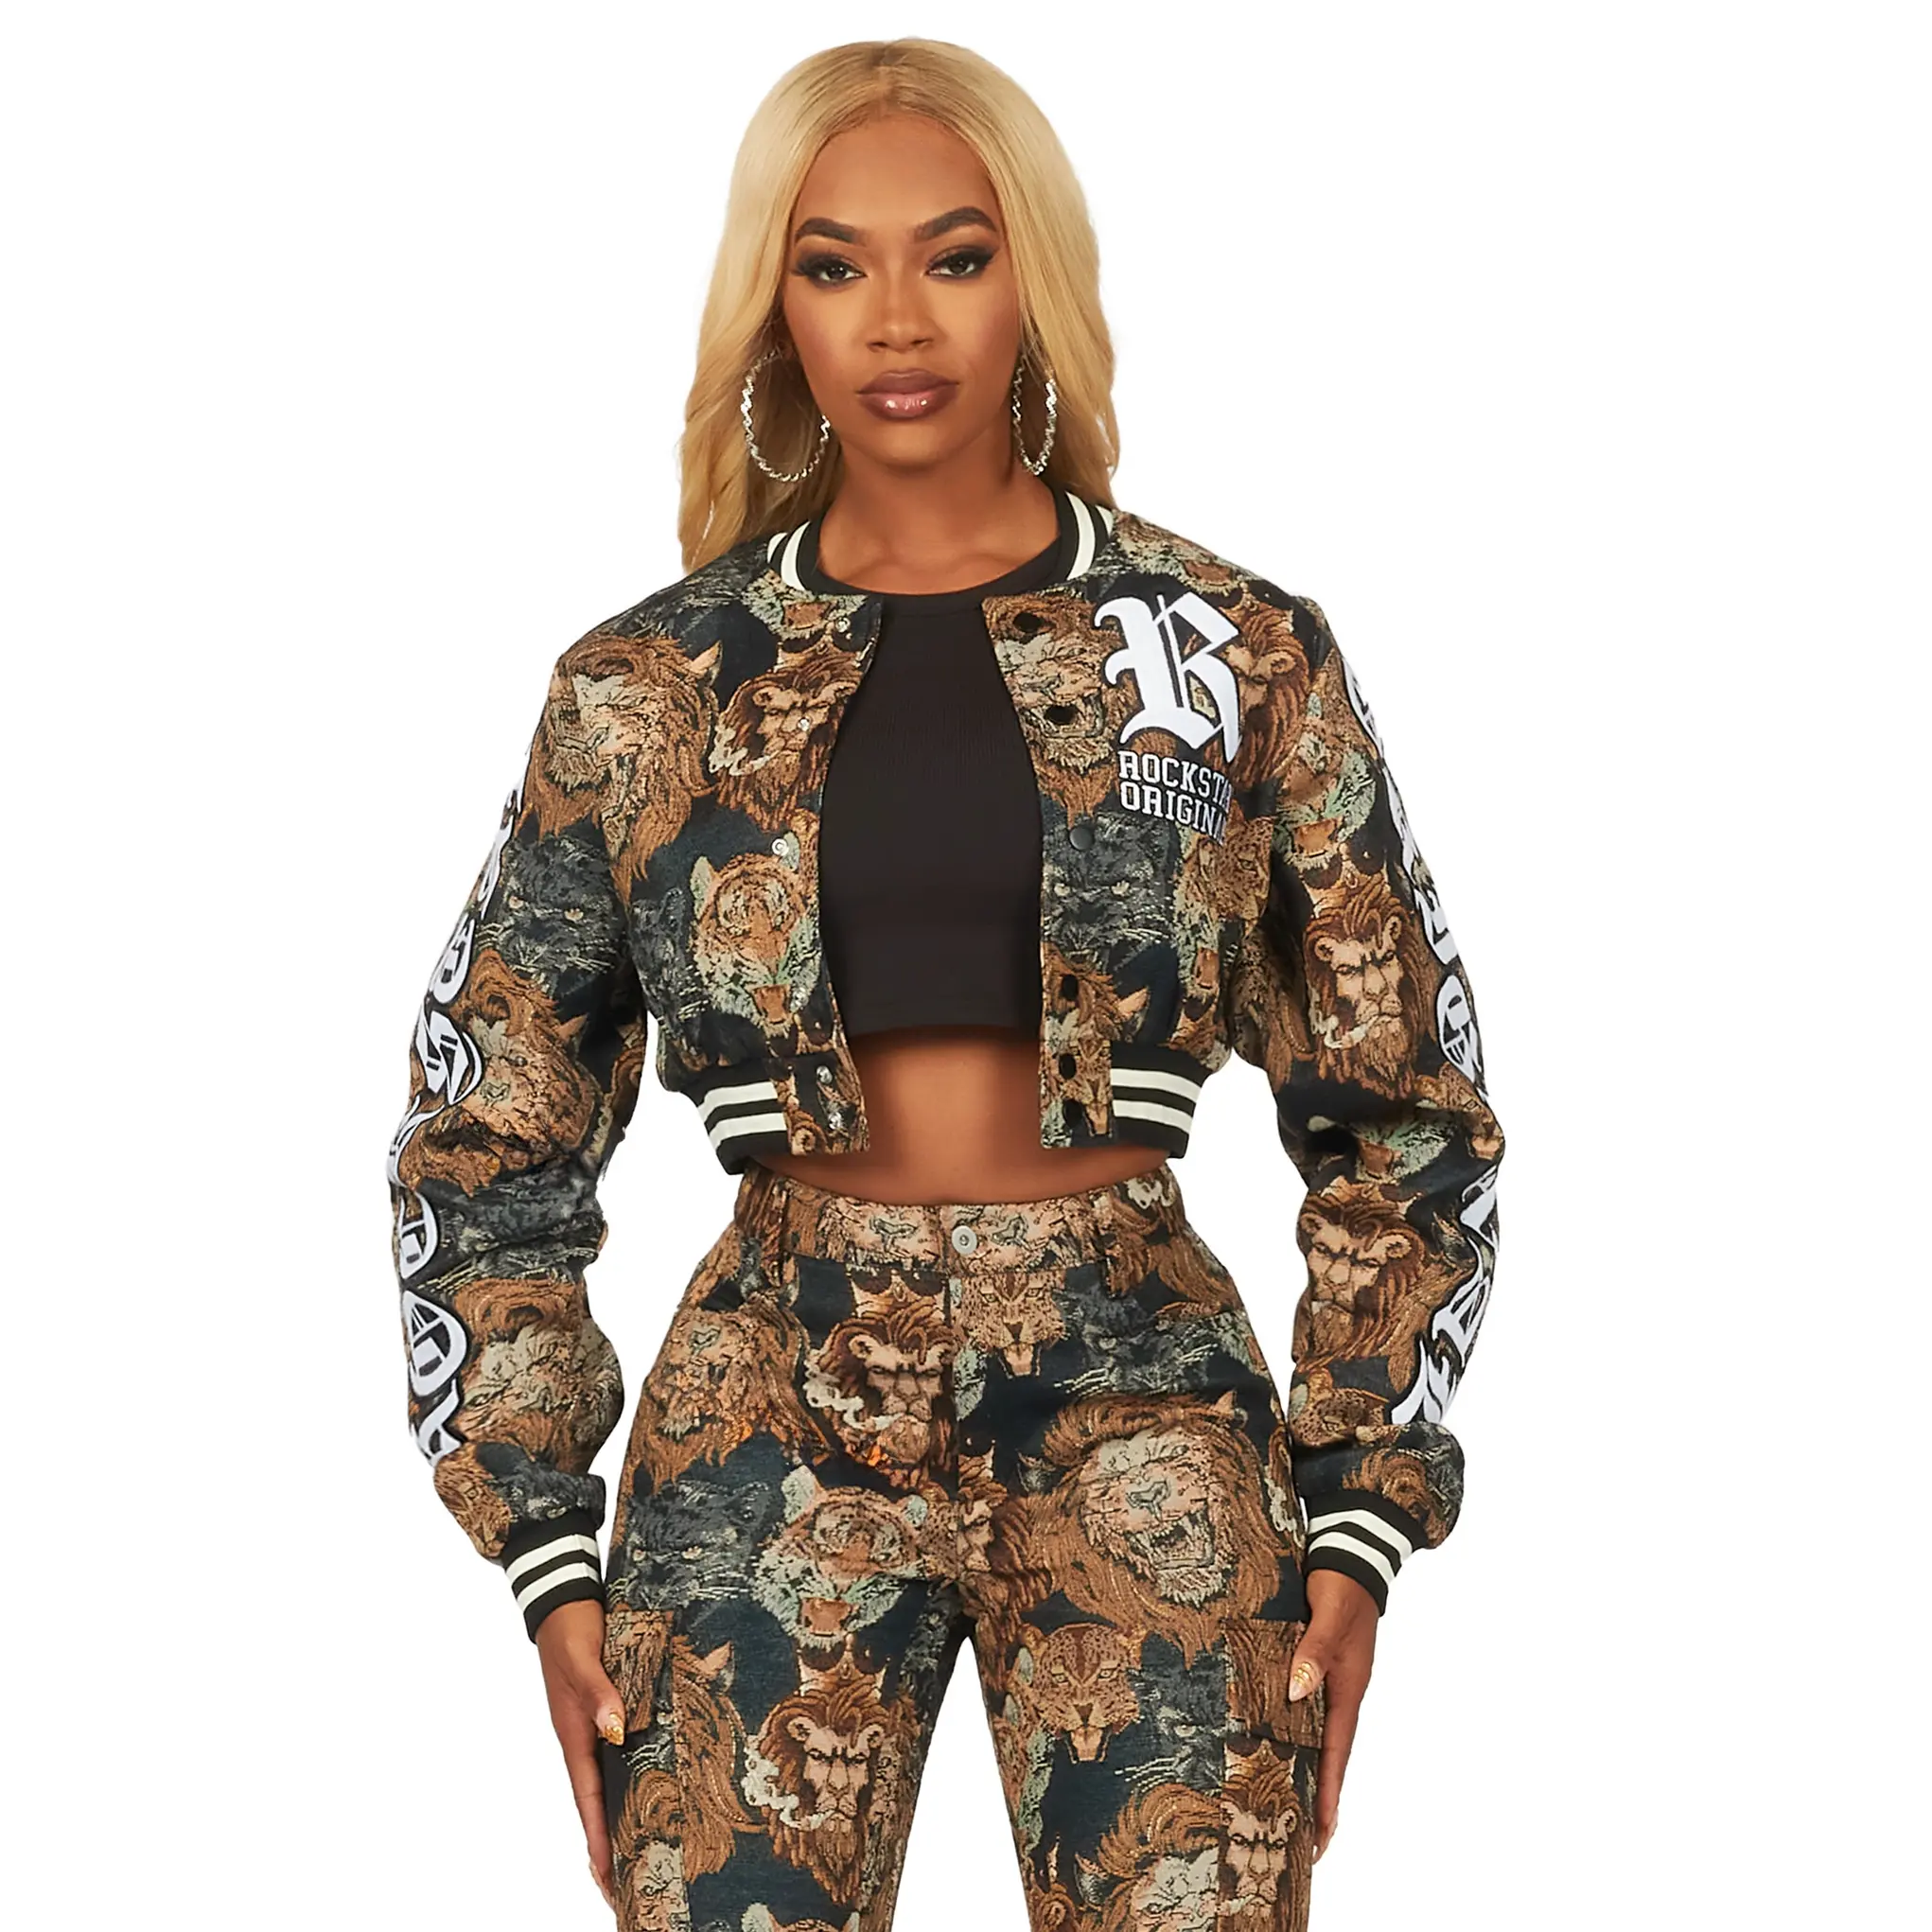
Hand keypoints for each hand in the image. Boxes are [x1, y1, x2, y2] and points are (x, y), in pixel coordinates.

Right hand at [535, 1598, 626, 1912]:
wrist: (565, 1602)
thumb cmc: (573, 1630)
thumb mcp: (583, 1658)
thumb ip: (598, 1692)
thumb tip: (614, 1729)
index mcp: (574, 1734)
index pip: (587, 1798)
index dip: (597, 1838)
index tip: (606, 1879)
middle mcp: (583, 1738)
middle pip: (597, 1801)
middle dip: (609, 1844)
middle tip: (629, 1886)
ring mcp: (594, 1727)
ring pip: (609, 1781)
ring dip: (620, 1816)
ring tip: (641, 1853)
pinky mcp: (607, 1711)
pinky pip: (619, 1755)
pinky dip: (629, 1779)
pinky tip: (647, 1790)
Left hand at [1287, 1568, 1379, 1862]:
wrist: (1348, 1557)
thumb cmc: (1341, 1587)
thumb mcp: (1331, 1616)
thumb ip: (1315, 1651)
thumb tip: (1297, 1691)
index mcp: (1348, 1690)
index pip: (1338, 1755)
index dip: (1330, 1797)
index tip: (1323, 1839)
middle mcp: (1340, 1692)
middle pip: (1329, 1756)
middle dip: (1319, 1799)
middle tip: (1302, 1842)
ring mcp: (1327, 1681)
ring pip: (1315, 1736)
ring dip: (1305, 1770)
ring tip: (1286, 1807)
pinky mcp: (1313, 1666)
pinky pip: (1303, 1710)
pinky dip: (1293, 1733)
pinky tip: (1274, 1744)